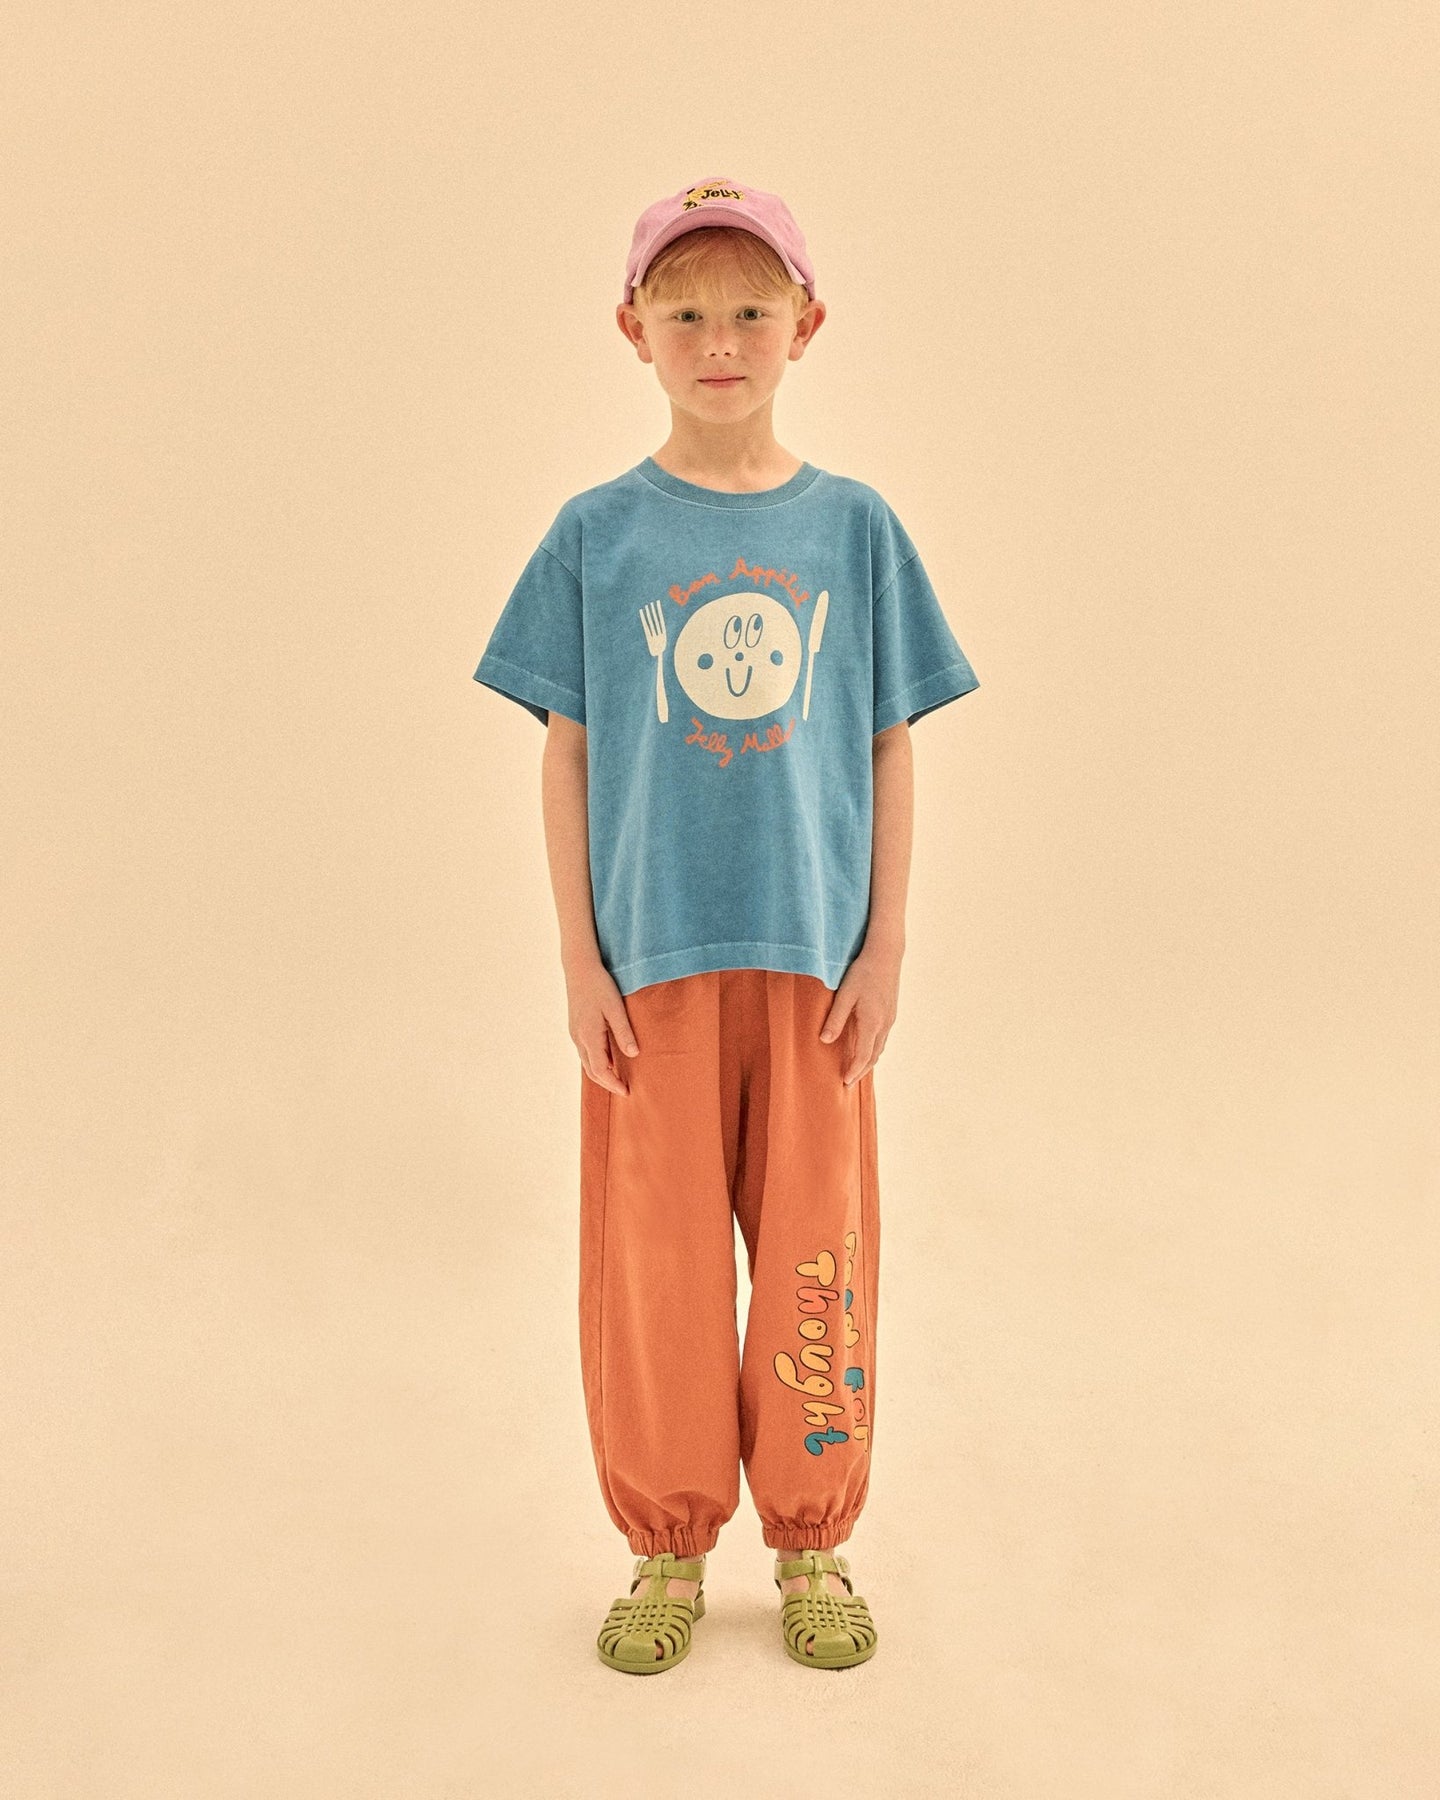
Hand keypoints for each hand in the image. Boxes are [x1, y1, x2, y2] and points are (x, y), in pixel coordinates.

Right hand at [566, 960, 638, 1095]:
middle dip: (607, 1083)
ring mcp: (575, 1033)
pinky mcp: (575, 1027)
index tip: (627, 1092)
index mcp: (589, 1036)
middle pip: (591, 1071)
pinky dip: (596, 1061)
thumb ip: (624, 1032)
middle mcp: (579, 1038)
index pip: (601, 1070)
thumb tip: (634, 1054)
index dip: (613, 1084)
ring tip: (618, 1077)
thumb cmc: (600, 986)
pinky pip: (585, 1051)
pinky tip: (609, 1058)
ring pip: (586, 1062)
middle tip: (624, 1089)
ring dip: (601, 1073)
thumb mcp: (616, 1008)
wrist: (579, 968)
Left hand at [820, 944, 900, 1085]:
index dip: (854, 1071)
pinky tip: (866, 1048)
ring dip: (868, 1062)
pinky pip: (882, 1038)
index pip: (863, 1055)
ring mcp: (890, 1019)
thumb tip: (824, 1041)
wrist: (886, 955)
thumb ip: (835, 1019)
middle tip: (848, 1083)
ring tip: (856, 1070)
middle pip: (873, 1056)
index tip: (844, 1083)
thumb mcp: (845, 995)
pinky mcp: (890, 1012)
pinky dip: (873, 1049)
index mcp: (872, 1022)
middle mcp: (884, 1024)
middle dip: (861, 1071)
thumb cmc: (863, 972)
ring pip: (880, 1048)